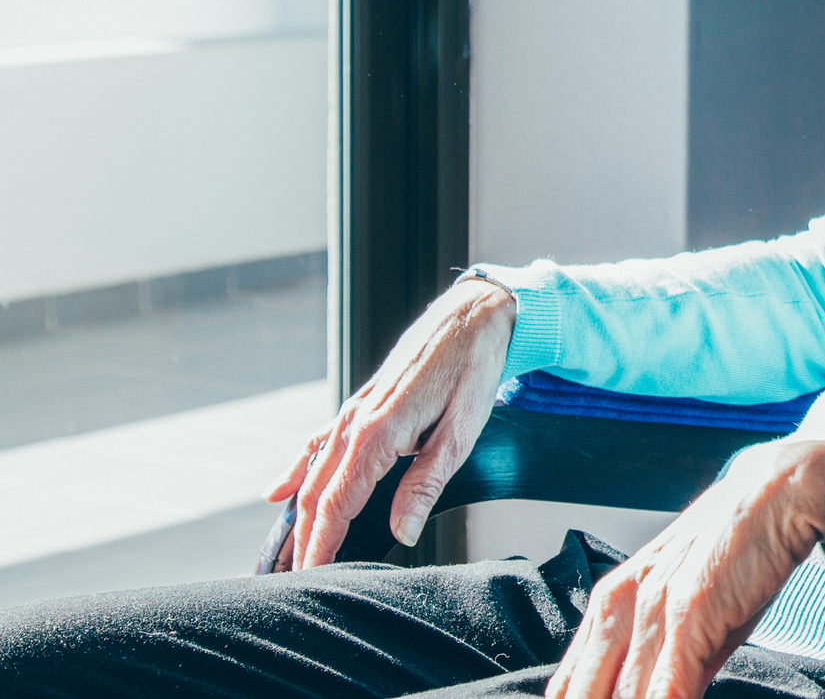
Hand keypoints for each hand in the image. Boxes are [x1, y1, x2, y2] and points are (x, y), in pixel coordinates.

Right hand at [263, 279, 515, 567]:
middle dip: (303, 540)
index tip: (311, 579)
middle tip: (292, 581)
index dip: (322, 545)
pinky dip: (296, 471)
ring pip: (314, 473)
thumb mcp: (460, 435)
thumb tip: (402, 533)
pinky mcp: (359, 404)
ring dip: (298, 515)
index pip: (338, 504)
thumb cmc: (471, 372)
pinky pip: (318, 444)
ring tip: (286, 554)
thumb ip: (425, 486)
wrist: (471, 318)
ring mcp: (352, 411)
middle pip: (317, 494)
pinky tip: (278, 493)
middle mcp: (355, 422)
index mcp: (378, 433)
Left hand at [548, 439, 824, 698]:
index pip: (569, 683)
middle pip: (584, 693)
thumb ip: (670, 659)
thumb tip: (667, 698)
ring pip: (623, 698)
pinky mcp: (687, 614)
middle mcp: (620, 606)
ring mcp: (651, 610)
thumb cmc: (738, 547)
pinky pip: (667, 691)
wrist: (776, 492)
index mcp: (612, 604)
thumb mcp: (691, 606)